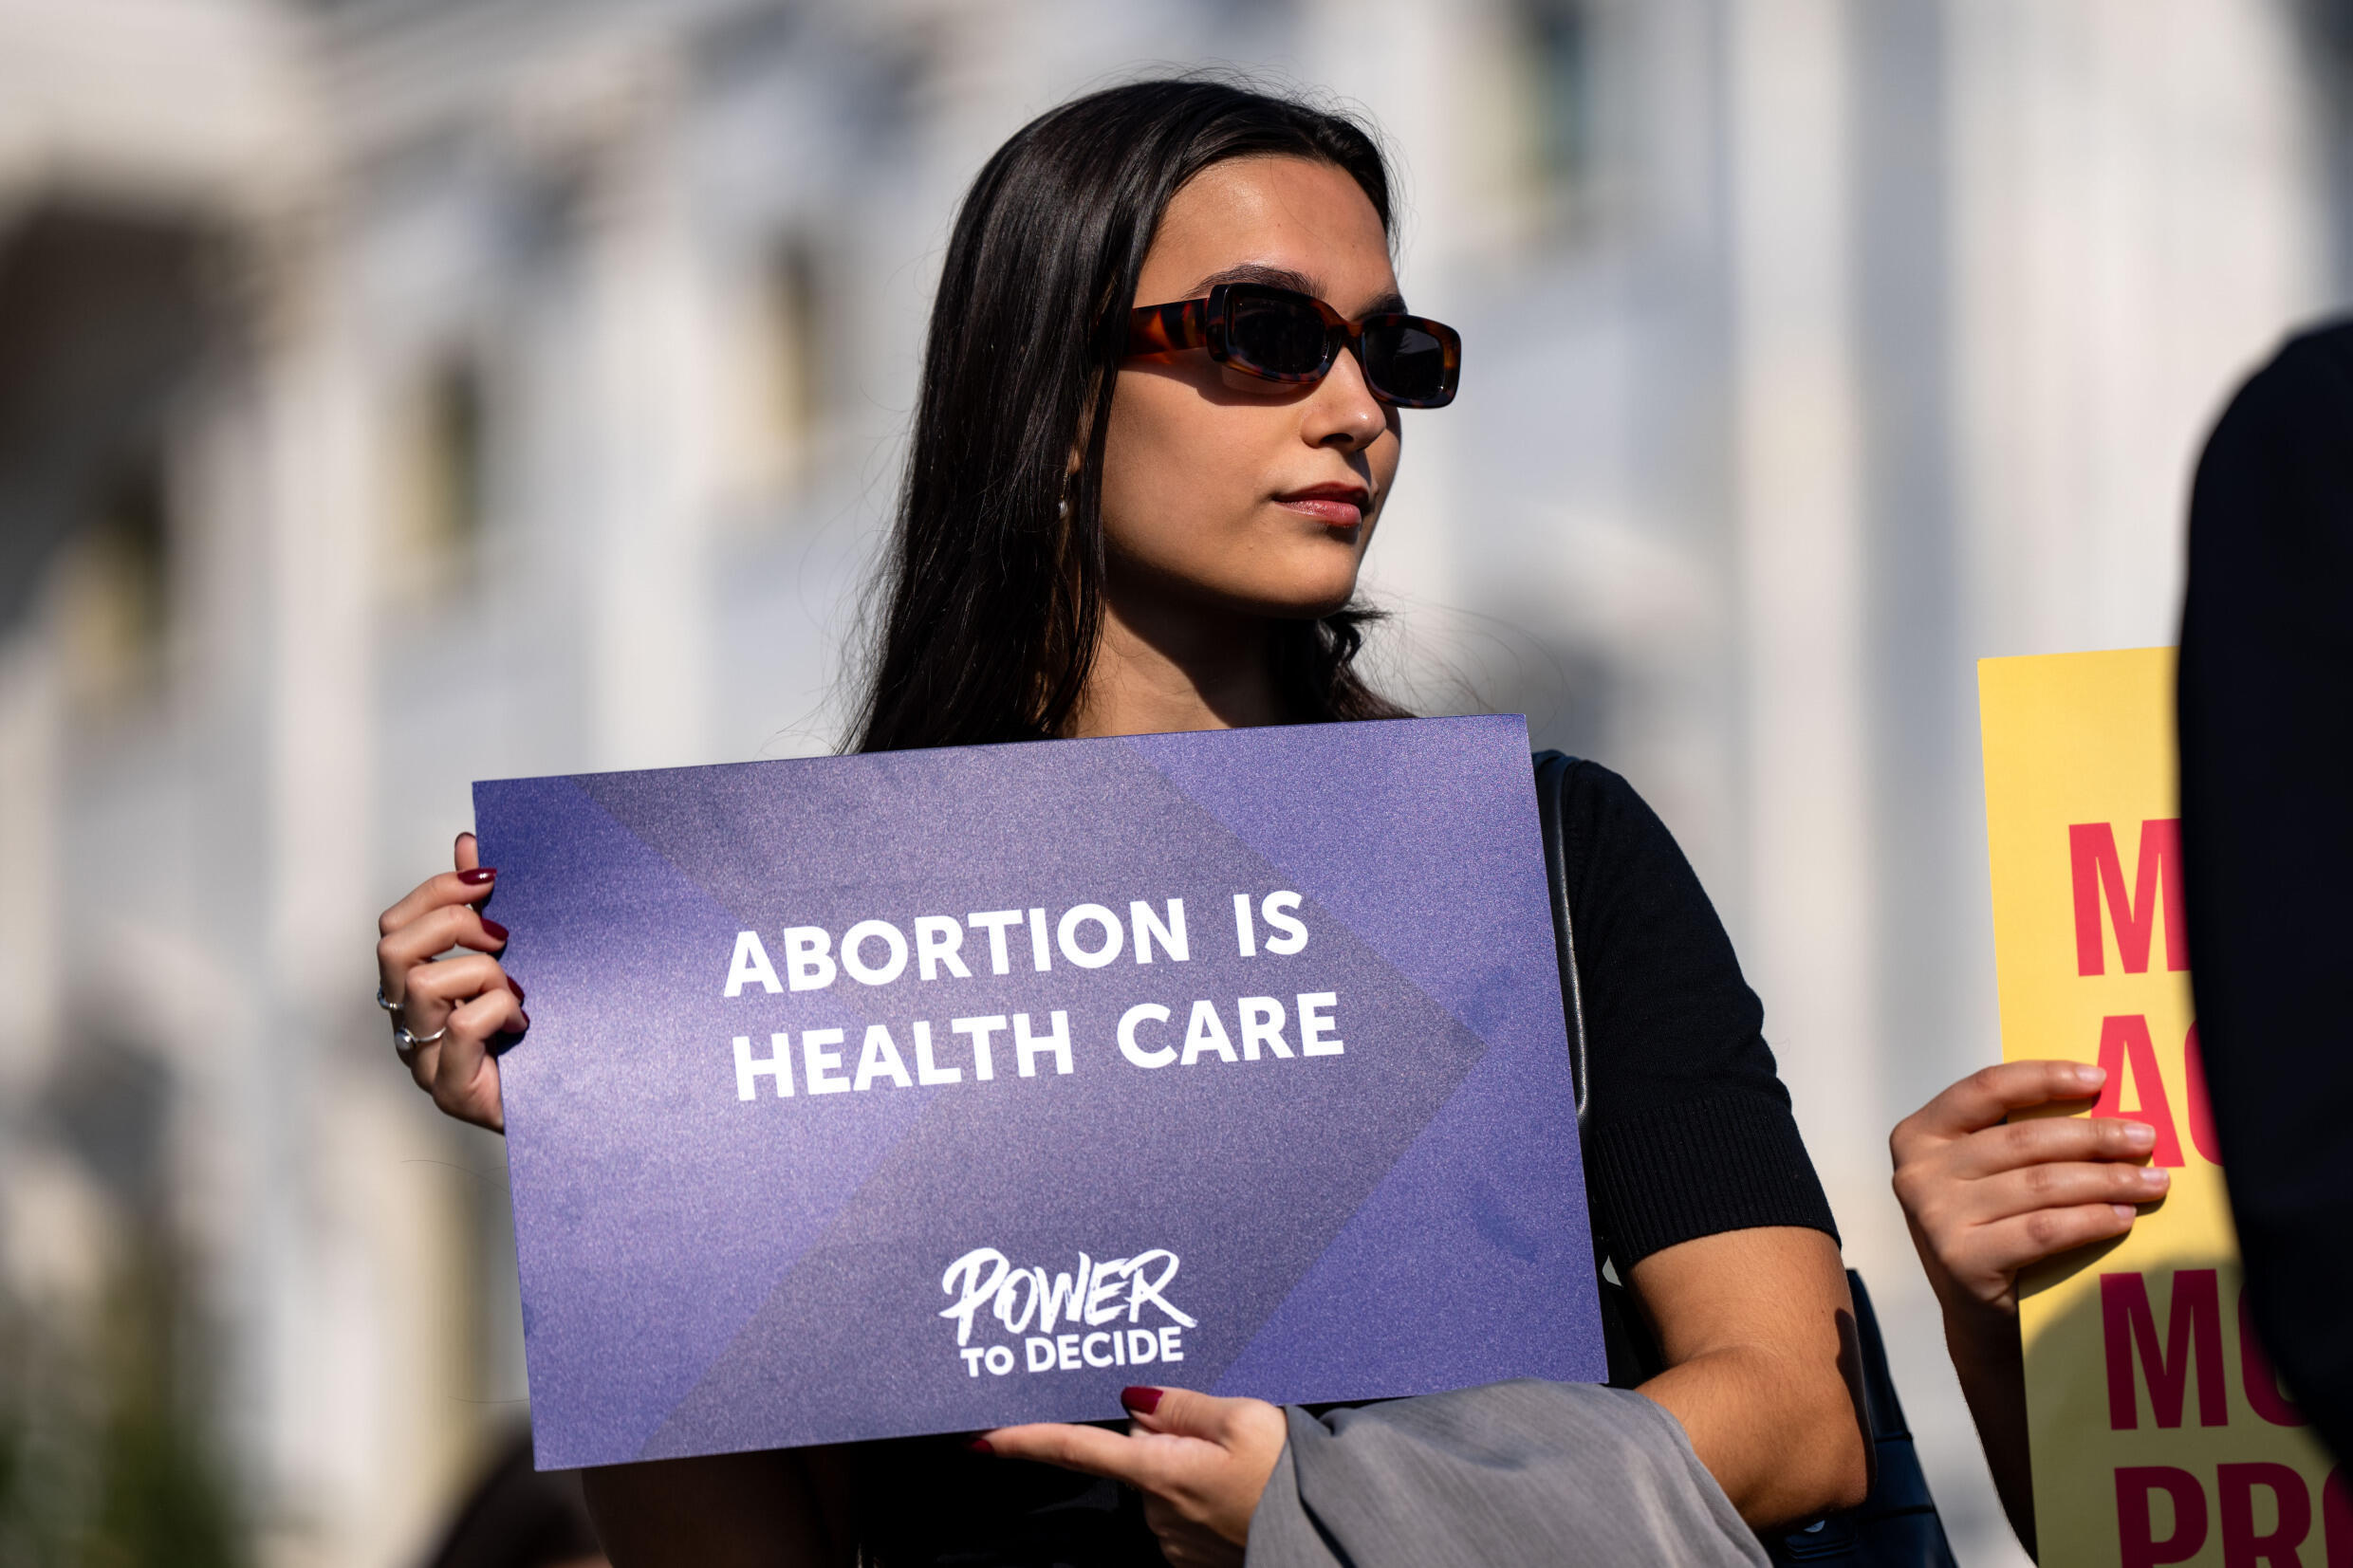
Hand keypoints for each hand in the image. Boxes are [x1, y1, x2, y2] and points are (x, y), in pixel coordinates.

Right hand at [375, 831, 520, 1131]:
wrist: (575, 1104)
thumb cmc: (542, 1033)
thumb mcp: (516, 959)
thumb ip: (485, 906)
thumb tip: (468, 842)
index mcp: (419, 989)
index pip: (395, 924)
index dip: (437, 891)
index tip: (488, 876)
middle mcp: (411, 1024)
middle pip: (392, 947)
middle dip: (452, 924)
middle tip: (503, 936)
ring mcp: (427, 1061)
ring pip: (422, 984)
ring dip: (482, 973)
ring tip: (517, 993)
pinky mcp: (454, 1092)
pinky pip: (463, 1028)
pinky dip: (498, 1012)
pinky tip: (524, 1023)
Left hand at [980, 1386, 1286, 1567]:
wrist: (1324, 1537)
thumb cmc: (1290, 1477)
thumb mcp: (1244, 1417)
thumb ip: (1182, 1405)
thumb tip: (1134, 1402)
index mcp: (1158, 1470)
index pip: (1075, 1449)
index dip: (1025, 1440)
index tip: (982, 1439)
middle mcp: (1155, 1511)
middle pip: (1136, 1454)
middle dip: (1163, 1436)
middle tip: (1221, 1427)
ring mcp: (1174, 1539)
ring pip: (1161, 1482)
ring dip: (1188, 1466)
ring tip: (1245, 1462)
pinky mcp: (1194, 1557)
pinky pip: (1183, 1511)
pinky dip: (1203, 1494)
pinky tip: (1243, 1489)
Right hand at [1890, 1059, 2166, 1324]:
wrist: (1976, 1316)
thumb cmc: (1991, 1231)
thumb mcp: (1985, 1174)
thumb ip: (2015, 1139)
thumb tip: (2100, 1102)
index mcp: (1920, 1135)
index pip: (1985, 1088)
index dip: (2044, 1078)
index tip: (2099, 1079)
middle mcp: (1918, 1172)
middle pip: (2023, 1139)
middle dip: (2095, 1137)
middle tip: (2144, 1140)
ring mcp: (1936, 1217)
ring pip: (2041, 1184)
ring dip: (2107, 1181)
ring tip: (2151, 1182)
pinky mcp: (1963, 1260)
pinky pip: (2044, 1229)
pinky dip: (2091, 1221)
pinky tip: (2122, 1217)